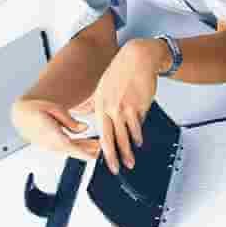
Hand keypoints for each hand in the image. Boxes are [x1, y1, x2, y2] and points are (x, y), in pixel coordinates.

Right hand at [11, 97, 99, 160]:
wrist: (21, 114)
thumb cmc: (36, 108)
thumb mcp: (55, 109)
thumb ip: (70, 121)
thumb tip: (85, 128)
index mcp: (48, 133)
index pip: (68, 146)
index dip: (81, 152)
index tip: (93, 156)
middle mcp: (48, 143)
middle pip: (71, 150)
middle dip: (87, 151)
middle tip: (102, 148)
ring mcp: (48, 146)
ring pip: (69, 150)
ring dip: (84, 149)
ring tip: (98, 145)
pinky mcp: (50, 147)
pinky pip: (65, 149)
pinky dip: (77, 147)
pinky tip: (88, 144)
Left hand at [91, 38, 167, 172]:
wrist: (138, 58)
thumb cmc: (121, 71)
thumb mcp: (102, 86)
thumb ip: (94, 102)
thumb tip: (85, 112)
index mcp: (100, 104)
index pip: (101, 132)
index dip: (103, 149)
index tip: (106, 159)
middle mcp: (111, 107)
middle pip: (113, 138)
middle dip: (116, 156)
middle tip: (118, 168)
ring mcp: (125, 107)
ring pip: (127, 135)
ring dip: (130, 149)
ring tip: (131, 159)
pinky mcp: (139, 105)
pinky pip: (139, 124)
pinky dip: (139, 134)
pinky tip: (139, 141)